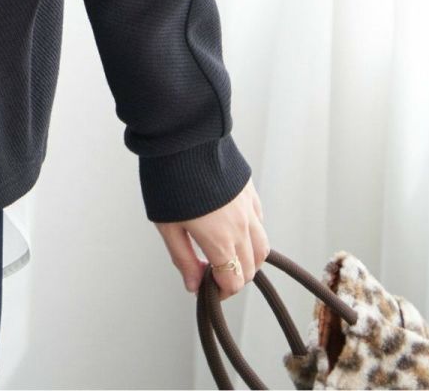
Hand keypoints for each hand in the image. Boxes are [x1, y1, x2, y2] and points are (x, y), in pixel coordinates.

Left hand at [153, 177, 269, 299]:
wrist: (183, 136)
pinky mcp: (250, 191)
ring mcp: (249, 208)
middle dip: (233, 276)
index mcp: (221, 240)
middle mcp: (242, 227)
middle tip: (212, 270)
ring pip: (262, 247)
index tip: (206, 286)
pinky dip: (252, 234)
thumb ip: (183, 258)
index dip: (220, 291)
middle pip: (250, 268)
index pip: (233, 281)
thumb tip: (193, 285)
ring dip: (248, 258)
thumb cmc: (169, 179)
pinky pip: (260, 221)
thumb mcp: (167, 225)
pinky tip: (233, 228)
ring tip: (226, 253)